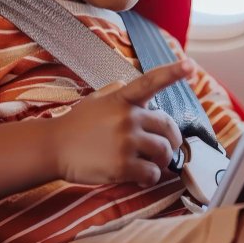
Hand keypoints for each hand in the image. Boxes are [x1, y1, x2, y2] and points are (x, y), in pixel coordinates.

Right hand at [49, 61, 190, 186]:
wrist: (53, 148)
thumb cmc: (76, 125)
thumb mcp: (97, 99)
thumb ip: (120, 92)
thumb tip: (139, 88)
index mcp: (122, 99)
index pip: (151, 81)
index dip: (173, 72)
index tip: (190, 65)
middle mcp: (127, 117)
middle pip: (168, 128)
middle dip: (172, 140)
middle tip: (167, 149)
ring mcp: (126, 141)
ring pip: (164, 152)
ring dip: (163, 161)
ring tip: (151, 164)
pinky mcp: (122, 165)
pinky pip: (152, 173)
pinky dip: (151, 177)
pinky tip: (141, 176)